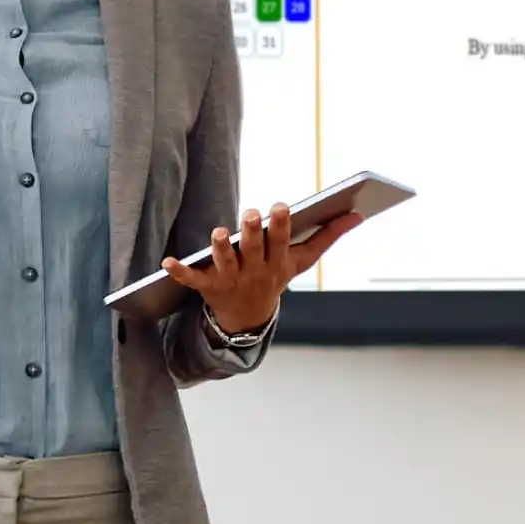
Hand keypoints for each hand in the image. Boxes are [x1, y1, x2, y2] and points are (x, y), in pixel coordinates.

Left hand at [164, 204, 364, 336]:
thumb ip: (328, 236)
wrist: (247, 318)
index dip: (281, 225)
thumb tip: (358, 214)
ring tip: (218, 233)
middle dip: (254, 233)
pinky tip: (166, 262)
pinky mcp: (207, 287)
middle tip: (252, 214)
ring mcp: (231, 280)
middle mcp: (255, 271)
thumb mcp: (302, 260)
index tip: (281, 206)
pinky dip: (179, 272)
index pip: (281, 241)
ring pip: (225, 262)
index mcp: (278, 262)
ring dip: (221, 249)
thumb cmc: (275, 277)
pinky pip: (192, 280)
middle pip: (253, 250)